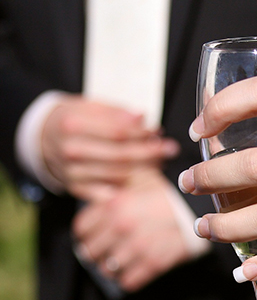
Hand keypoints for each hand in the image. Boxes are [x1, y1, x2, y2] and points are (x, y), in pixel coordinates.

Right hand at [42, 96, 178, 200]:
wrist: (43, 138)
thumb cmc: (73, 119)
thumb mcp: (89, 106)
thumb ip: (116, 112)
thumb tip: (141, 117)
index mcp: (72, 125)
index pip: (117, 132)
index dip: (142, 133)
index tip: (158, 131)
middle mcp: (71, 151)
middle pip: (121, 155)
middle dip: (150, 152)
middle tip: (170, 148)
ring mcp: (72, 172)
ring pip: (119, 175)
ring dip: (145, 169)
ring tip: (160, 161)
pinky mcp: (76, 188)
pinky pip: (109, 193)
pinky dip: (129, 188)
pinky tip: (145, 180)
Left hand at [73, 170, 195, 291]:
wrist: (202, 206)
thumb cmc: (170, 191)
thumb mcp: (139, 177)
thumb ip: (113, 186)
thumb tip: (95, 198)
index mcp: (114, 204)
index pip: (81, 229)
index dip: (87, 234)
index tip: (95, 235)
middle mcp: (121, 226)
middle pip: (89, 252)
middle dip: (98, 253)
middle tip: (107, 250)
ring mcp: (137, 247)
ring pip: (107, 270)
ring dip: (113, 268)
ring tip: (121, 262)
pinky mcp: (154, 263)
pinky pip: (128, 282)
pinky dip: (129, 279)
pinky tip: (135, 270)